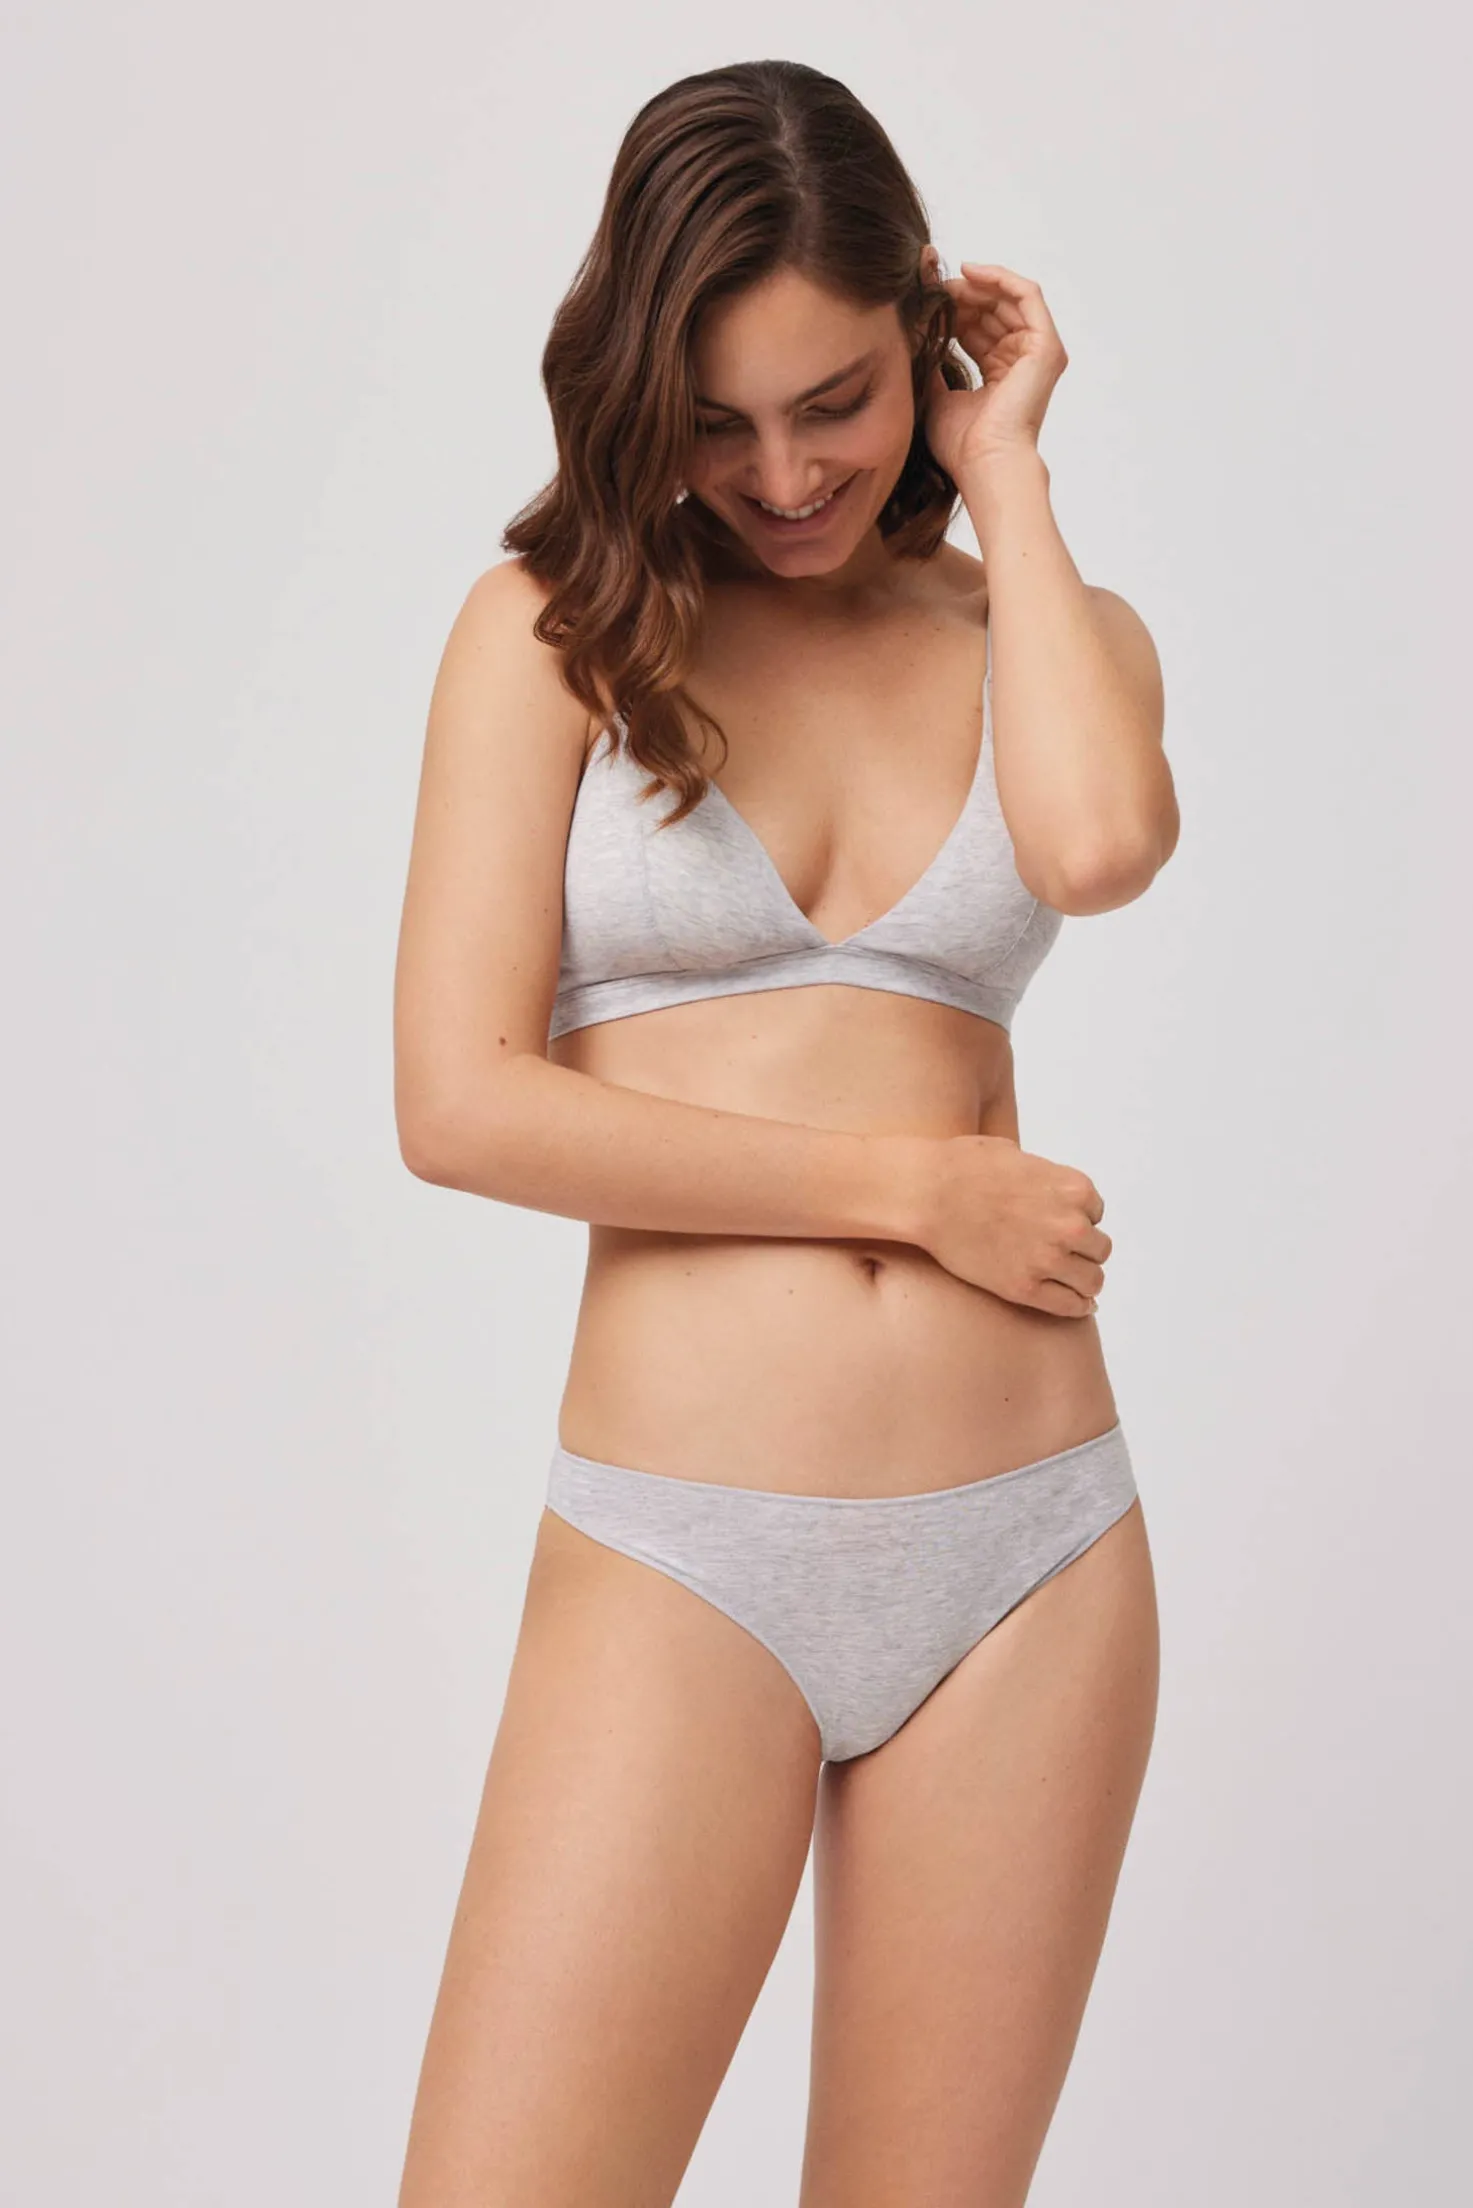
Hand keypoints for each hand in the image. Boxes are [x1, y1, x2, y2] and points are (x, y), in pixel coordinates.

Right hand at [913, 1132, 1109, 1317]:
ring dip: (1083, 1280)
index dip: (1078, 1218)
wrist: (927, 1193)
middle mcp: (1069, 1225)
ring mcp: (1048, 1259)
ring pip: (1093, 1281)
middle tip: (1062, 1252)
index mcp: (1073, 1189)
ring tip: (1070, 1281)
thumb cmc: (963, 1166)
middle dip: (1083, 1250)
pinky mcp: (1024, 1287)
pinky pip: (1070, 1306)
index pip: (1096, 1213)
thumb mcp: (1018, 1154)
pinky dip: (1079, 1307)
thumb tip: (1048, 1190)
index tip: (1057, 1222)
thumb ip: (1045, 1176)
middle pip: (1099, 1248)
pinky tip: (1078, 1305)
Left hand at [919, 254, 1069, 479]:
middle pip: (993, 310)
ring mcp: (1038, 352)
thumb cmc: (962, 445)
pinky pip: (1027, 294)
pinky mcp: (1046, 345)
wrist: (984, 462)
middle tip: (932, 286)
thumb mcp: (938, 394)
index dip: (952, 310)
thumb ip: (932, 362)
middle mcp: (1022, 361)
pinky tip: (970, 272)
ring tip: (945, 281)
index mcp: (1000, 374)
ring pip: (1007, 298)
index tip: (925, 298)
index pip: (977, 329)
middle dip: (962, 293)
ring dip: (976, 284)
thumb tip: (915, 333)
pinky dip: (999, 278)